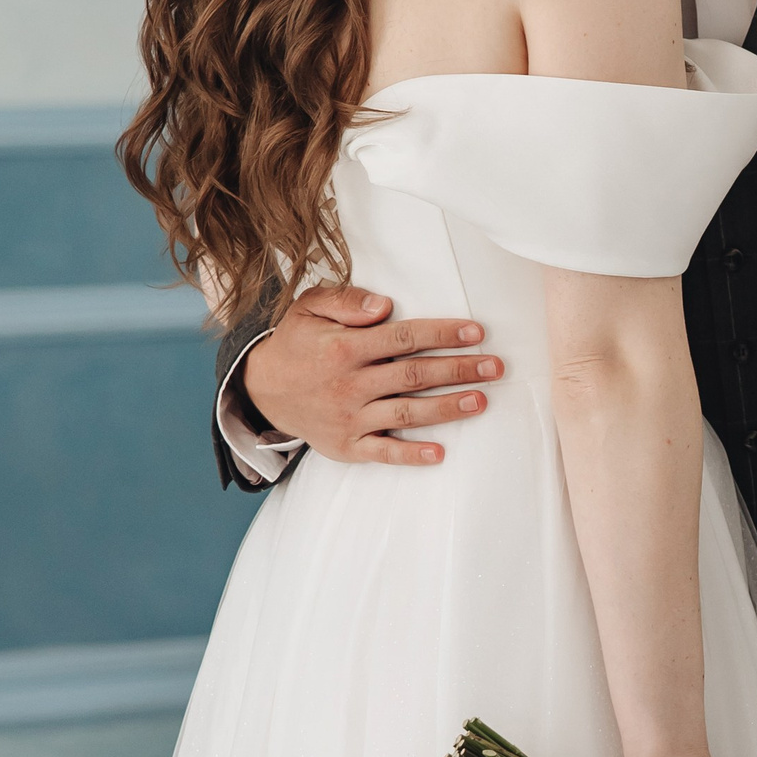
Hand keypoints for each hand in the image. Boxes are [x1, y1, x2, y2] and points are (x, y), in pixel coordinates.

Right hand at [240, 284, 504, 467]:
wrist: (262, 389)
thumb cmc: (297, 342)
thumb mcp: (310, 308)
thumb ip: (346, 301)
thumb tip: (385, 305)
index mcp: (344, 348)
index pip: (404, 338)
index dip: (442, 334)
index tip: (476, 332)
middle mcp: (349, 384)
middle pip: (414, 375)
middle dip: (459, 370)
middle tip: (495, 367)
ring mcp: (349, 418)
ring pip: (406, 413)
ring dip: (446, 408)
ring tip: (480, 400)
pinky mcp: (346, 446)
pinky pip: (382, 452)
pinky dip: (410, 454)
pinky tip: (439, 453)